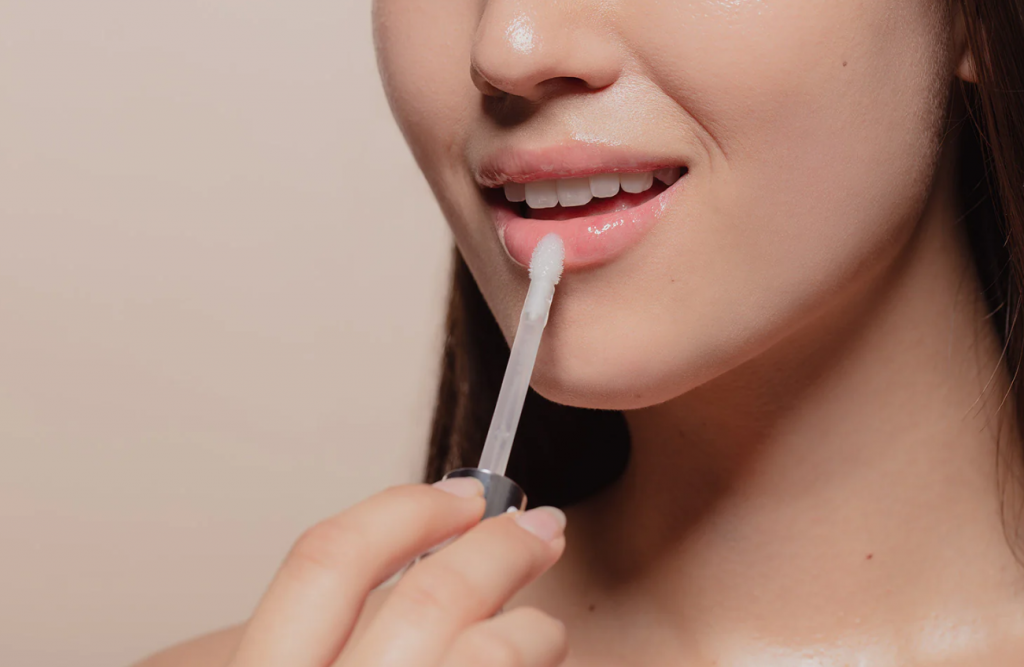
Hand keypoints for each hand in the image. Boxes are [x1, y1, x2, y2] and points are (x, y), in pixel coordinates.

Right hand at [228, 477, 568, 666]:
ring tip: (545, 630)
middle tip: (539, 531)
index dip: (403, 511)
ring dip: (533, 627)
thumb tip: (417, 562)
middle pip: (428, 597)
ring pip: (486, 652)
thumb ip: (323, 637)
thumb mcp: (296, 665)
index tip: (464, 496)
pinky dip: (532, 662)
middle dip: (500, 549)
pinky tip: (536, 665)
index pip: (327, 561)